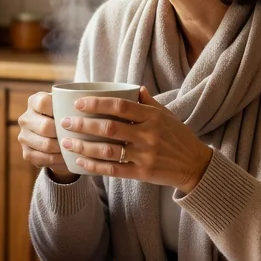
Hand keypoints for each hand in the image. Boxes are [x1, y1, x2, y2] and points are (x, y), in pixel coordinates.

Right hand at [16, 92, 71, 177]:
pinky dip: (58, 159)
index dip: (58, 109)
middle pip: (45, 126)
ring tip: (75, 147)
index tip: (73, 115)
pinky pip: (43, 158)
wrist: (56, 137)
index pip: (43, 103)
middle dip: (63, 133)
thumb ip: (72, 103)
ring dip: (62, 148)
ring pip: (45, 145)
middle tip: (78, 135)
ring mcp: (23, 137)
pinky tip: (67, 157)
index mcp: (33, 102)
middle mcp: (25, 119)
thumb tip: (86, 104)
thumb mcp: (67, 106)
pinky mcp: (26, 153)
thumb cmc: (65, 117)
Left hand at [58, 87, 211, 191]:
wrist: (196, 165)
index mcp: (152, 116)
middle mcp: (148, 135)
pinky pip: (114, 170)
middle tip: (64, 122)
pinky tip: (80, 161)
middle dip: (83, 125)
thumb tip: (134, 87)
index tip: (78, 103)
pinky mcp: (143, 173)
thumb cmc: (178, 136)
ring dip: (84, 146)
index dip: (97, 103)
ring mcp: (145, 155)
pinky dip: (94, 166)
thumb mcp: (167, 115)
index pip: (120, 106)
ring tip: (66, 142)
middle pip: (109, 128)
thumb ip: (148, 102)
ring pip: (108, 150)